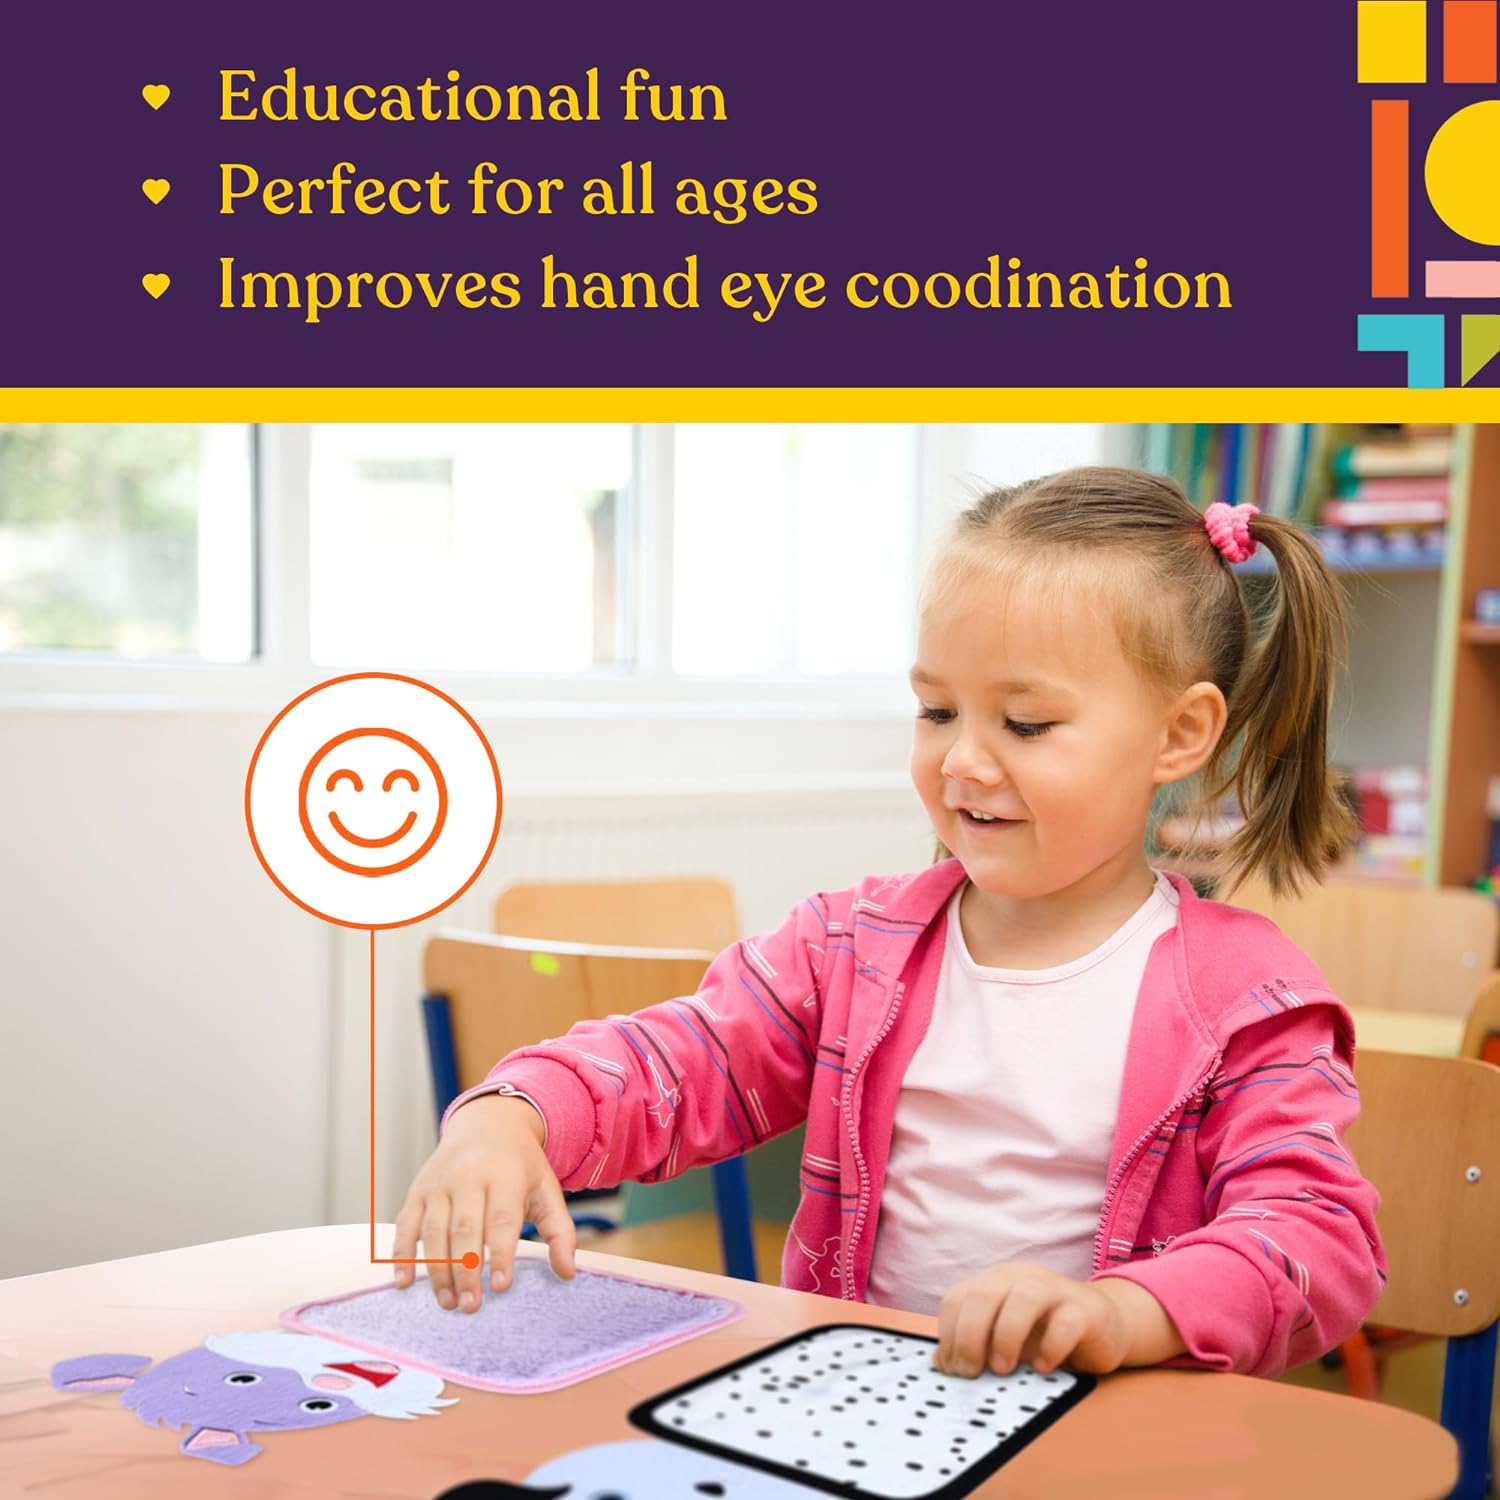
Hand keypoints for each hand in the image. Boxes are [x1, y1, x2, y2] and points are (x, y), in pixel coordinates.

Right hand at [391, 1094, 576, 1312]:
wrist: (487, 1122)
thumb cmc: (519, 1165)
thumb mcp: (547, 1189)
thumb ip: (560, 1230)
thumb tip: (568, 1272)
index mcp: (504, 1175)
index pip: (501, 1219)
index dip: (500, 1254)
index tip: (500, 1287)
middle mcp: (468, 1176)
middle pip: (464, 1228)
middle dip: (466, 1270)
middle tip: (471, 1306)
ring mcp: (439, 1184)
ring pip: (433, 1231)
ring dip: (437, 1270)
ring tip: (448, 1302)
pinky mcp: (417, 1191)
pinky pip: (405, 1225)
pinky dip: (401, 1255)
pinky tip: (404, 1283)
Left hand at [934, 1263, 1135, 1378]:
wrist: (1104, 1324)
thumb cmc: (1045, 1333)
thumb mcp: (1003, 1339)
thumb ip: (973, 1346)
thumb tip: (941, 1363)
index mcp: (995, 1281)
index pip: (957, 1298)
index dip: (949, 1334)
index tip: (955, 1370)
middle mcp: (1021, 1278)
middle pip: (984, 1293)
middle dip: (970, 1336)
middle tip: (972, 1372)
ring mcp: (1055, 1290)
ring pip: (1024, 1298)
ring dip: (1006, 1335)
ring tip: (1003, 1368)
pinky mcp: (1086, 1310)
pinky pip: (1067, 1321)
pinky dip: (1051, 1346)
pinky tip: (1044, 1368)